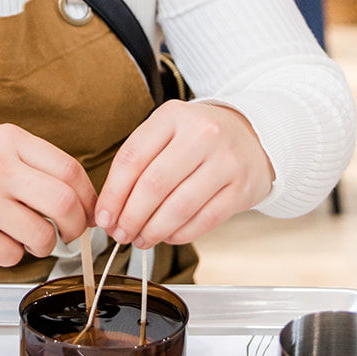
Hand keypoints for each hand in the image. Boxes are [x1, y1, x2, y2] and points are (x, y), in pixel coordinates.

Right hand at [0, 123, 97, 267]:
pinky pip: (13, 256)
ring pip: (42, 236)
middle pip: (64, 204)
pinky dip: (13, 254)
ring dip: (43, 244)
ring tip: (28, 236)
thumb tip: (85, 199)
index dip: (88, 197)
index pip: (69, 171)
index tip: (89, 211)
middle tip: (71, 232)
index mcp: (10, 141)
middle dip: (76, 226)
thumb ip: (37, 164)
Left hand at [94, 103, 273, 249]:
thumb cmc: (198, 138)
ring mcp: (226, 161)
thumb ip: (139, 162)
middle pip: (154, 185)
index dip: (113, 193)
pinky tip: (167, 236)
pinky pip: (205, 220)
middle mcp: (202, 134)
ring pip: (179, 206)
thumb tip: (110, 209)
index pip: (133, 158)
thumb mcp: (167, 131)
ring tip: (141, 239)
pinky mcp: (242, 188)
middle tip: (120, 233)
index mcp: (173, 116)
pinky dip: (181, 234)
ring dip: (154, 230)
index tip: (103, 217)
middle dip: (131, 217)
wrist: (253, 134)